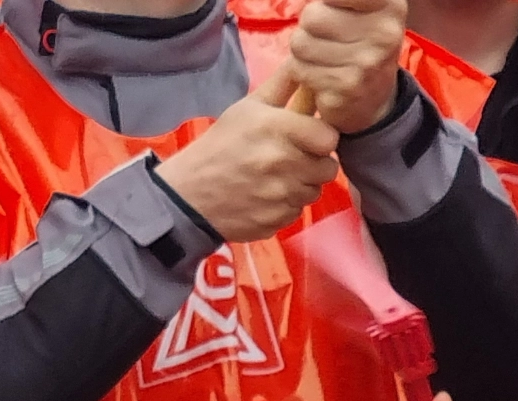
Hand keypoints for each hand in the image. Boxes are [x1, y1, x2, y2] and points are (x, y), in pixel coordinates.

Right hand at [156, 62, 341, 242]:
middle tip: (292, 159)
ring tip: (277, 178)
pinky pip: (296, 212)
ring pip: (314, 191)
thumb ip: (282, 85)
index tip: (310, 138)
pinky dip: (286, 206)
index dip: (322, 138)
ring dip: (302, 185)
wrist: (188, 195)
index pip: (329, 138)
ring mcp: (279, 196)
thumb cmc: (220, 146)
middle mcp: (282, 163)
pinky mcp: (275, 221)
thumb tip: (304, 61)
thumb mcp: (247, 108)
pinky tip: (266, 196)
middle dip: (314, 163)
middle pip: (327, 168)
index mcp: (278, 129)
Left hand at [290, 0, 408, 134]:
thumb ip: (341, 0)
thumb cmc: (362, 42)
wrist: (374, 99)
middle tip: (324, 36)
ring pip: (300, 43)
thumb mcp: (366, 9)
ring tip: (321, 56)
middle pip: (311, 15)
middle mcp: (383, 35)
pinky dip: (300, 71)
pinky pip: (298, 69)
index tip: (330, 7)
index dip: (326, 1)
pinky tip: (319, 75)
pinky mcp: (343, 91)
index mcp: (391, 6)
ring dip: (301, 50)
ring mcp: (364, 65)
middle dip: (308, 25)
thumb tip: (312, 1)